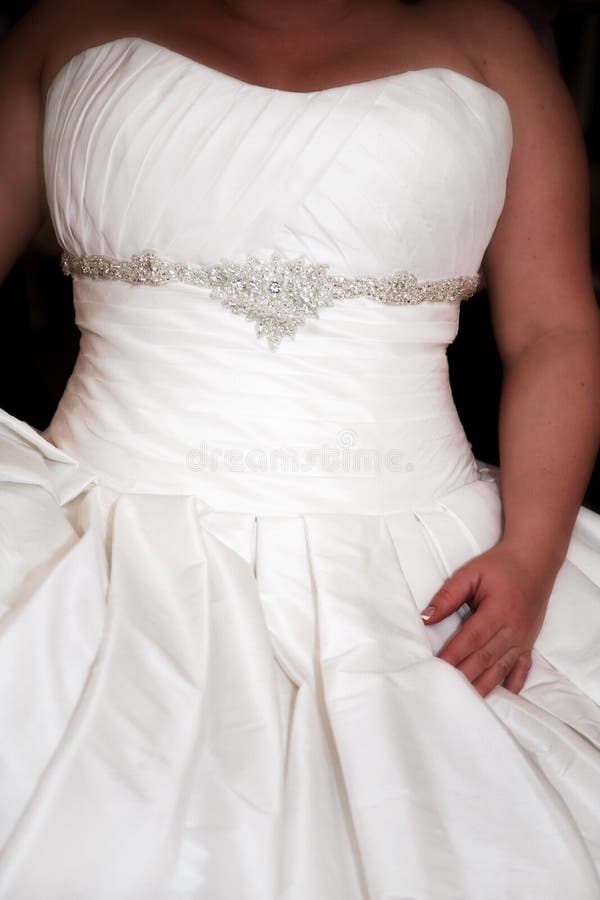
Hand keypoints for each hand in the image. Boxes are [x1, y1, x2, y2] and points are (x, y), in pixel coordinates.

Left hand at [420, 541, 558, 697]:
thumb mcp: (471, 573)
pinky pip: (522, 668)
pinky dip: (512, 684)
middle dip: (464, 676)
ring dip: (483, 686)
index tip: (436, 669)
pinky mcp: (529, 642)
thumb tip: (426, 617)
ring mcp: (524, 638)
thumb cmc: (500, 565)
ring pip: (501, 668)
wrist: (535, 560)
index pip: (471, 638)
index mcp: (498, 610)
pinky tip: (502, 697)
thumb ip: (448, 595)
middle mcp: (513, 629)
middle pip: (484, 658)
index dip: (453, 655)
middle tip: (444, 692)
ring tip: (466, 702)